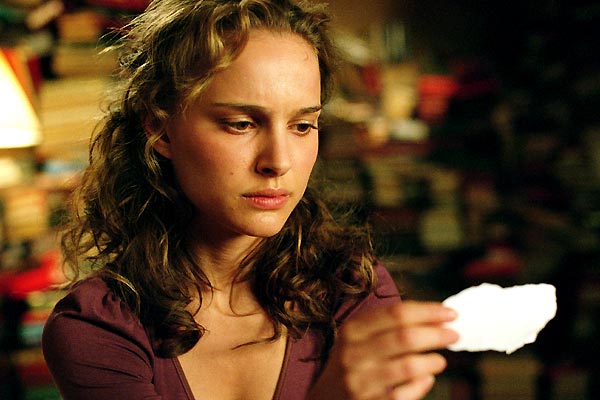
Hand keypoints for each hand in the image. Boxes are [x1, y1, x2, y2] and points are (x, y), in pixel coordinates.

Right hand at [307, 301, 458, 399]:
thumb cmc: (351, 364)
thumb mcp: (357, 339)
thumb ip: (388, 327)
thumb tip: (435, 319)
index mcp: (353, 330)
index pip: (396, 313)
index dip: (428, 312)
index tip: (450, 313)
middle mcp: (353, 353)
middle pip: (404, 337)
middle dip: (436, 334)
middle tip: (454, 334)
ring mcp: (359, 381)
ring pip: (407, 367)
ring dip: (431, 361)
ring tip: (441, 360)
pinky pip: (402, 395)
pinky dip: (419, 385)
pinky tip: (427, 378)